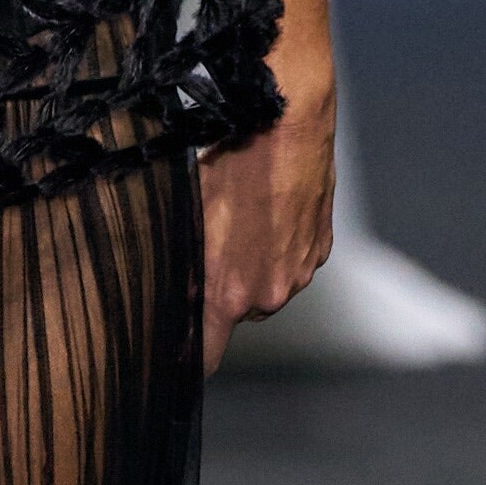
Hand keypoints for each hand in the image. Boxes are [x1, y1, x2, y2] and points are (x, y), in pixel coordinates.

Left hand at [200, 90, 334, 367]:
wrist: (286, 126)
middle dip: (221, 293)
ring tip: (243, 222)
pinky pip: (292, 262)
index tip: (176, 355)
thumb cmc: (231, 165)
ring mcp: (299, 273)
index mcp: (228, 294)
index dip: (188, 358)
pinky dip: (279, 248)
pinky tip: (267, 213)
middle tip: (211, 251)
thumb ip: (179, 268)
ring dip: (252, 268)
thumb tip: (165, 295)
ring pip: (266, 287)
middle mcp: (269, 295)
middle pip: (237, 314)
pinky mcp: (320, 250)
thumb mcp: (187, 218)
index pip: (206, 356)